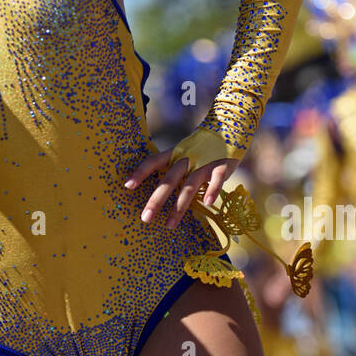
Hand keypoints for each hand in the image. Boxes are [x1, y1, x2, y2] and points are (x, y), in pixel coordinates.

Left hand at [123, 149, 237, 229]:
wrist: (227, 130)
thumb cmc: (200, 148)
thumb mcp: (182, 154)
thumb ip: (171, 170)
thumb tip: (156, 192)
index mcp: (174, 154)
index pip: (153, 161)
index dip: (140, 172)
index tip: (127, 186)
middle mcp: (186, 158)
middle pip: (169, 180)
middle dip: (156, 199)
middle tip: (145, 218)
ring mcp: (204, 163)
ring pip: (189, 186)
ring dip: (179, 206)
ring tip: (169, 224)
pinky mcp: (221, 166)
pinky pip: (216, 180)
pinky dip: (212, 191)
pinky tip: (206, 204)